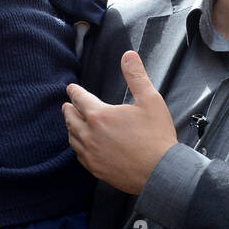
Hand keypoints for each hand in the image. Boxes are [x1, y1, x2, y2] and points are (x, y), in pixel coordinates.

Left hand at [63, 50, 176, 194]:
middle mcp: (90, 134)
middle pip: (71, 118)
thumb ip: (136, 76)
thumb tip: (129, 56)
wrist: (161, 172)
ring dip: (70, 127)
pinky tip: (81, 146)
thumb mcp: (150, 100)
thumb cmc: (157, 137)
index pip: (80, 98)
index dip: (74, 91)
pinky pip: (79, 155)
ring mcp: (91, 153)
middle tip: (67, 104)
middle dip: (69, 109)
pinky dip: (77, 146)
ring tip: (71, 123)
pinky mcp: (96, 169)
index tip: (71, 88)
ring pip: (72, 137)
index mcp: (100, 115)